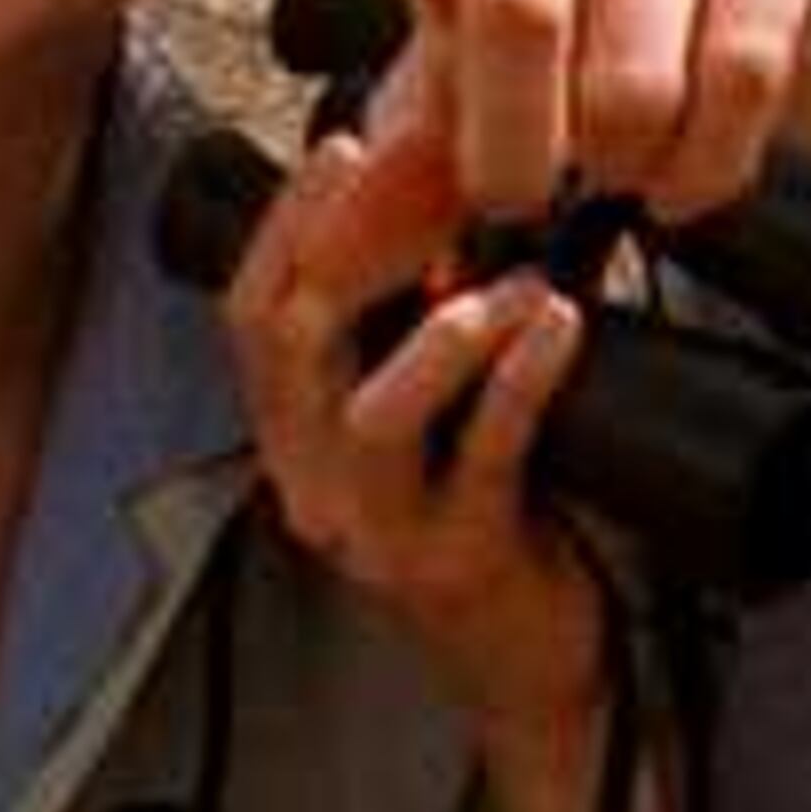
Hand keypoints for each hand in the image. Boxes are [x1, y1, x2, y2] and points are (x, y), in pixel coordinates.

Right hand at [222, 117, 603, 749]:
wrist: (533, 663)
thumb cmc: (493, 524)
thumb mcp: (437, 418)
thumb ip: (422, 330)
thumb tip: (461, 200)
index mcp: (297, 437)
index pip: (251, 315)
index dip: (287, 225)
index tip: (340, 147)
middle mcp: (315, 482)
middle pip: (289, 344)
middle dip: (345, 241)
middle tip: (409, 166)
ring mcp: (377, 529)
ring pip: (371, 413)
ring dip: (445, 331)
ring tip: (515, 282)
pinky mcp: (452, 559)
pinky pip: (482, 455)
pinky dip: (520, 381)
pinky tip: (559, 329)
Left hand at [234, 0, 810, 226]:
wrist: (783, 8)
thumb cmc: (583, 50)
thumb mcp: (478, 112)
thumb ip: (402, 180)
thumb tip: (328, 268)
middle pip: (512, 0)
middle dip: (510, 144)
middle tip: (511, 201)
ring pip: (633, 70)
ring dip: (620, 165)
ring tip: (616, 168)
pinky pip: (738, 74)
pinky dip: (704, 165)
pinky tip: (689, 174)